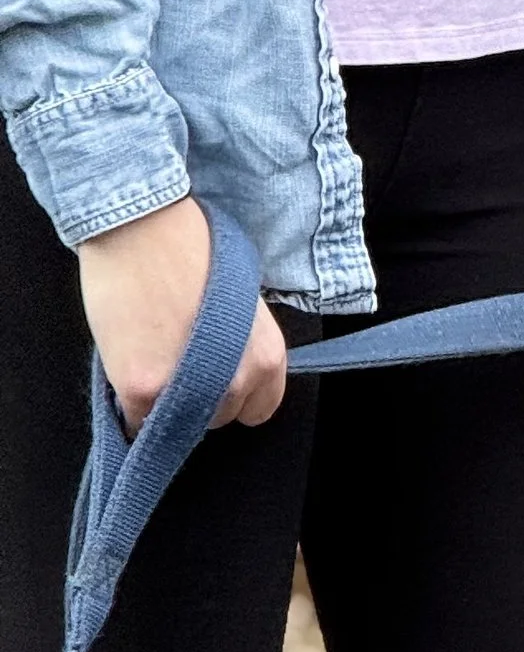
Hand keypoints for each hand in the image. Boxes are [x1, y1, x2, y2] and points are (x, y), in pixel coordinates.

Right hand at [77, 195, 288, 433]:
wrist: (142, 227)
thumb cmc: (193, 249)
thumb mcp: (243, 302)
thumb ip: (242, 344)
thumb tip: (229, 369)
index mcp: (267, 357)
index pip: (259, 410)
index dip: (235, 397)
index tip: (216, 384)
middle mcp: (236, 380)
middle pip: (217, 418)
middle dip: (198, 398)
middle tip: (176, 362)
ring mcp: (188, 389)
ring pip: (178, 425)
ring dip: (164, 404)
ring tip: (151, 360)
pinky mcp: (141, 389)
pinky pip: (137, 422)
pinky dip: (130, 405)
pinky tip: (129, 369)